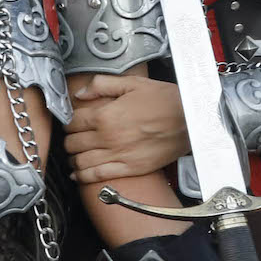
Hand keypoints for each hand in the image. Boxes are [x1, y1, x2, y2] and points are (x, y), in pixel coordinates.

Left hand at [67, 74, 191, 184]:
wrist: (191, 121)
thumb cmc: (166, 100)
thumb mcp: (134, 83)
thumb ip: (103, 85)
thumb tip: (80, 93)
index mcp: (106, 115)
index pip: (72, 122)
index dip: (69, 122)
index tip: (72, 122)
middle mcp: (107, 137)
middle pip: (73, 143)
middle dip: (70, 140)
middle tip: (74, 138)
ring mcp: (118, 155)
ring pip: (80, 162)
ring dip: (72, 159)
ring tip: (74, 156)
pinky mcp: (129, 168)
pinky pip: (97, 176)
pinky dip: (82, 177)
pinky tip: (77, 174)